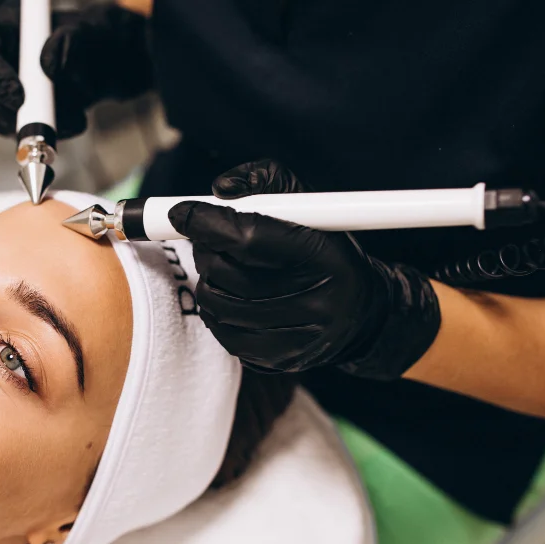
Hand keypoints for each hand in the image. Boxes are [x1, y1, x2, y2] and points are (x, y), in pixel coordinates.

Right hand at [0, 2, 153, 138]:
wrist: (102, 64)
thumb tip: (49, 65)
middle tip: (41, 118)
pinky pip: (19, 134)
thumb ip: (69, 42)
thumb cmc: (87, 38)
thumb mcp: (84, 32)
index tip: (18, 94)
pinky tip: (74, 123)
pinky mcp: (13, 117)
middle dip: (5, 109)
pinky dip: (46, 135)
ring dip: (31, 126)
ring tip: (72, 118)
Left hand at [168, 160, 441, 378]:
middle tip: (207, 239)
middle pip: (227, 273)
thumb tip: (221, 189)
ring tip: (221, 267)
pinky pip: (223, 332)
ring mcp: (297, 338)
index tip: (182, 212)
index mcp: (326, 256)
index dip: (208, 222)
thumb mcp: (312, 206)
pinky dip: (216, 311)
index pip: (250, 237)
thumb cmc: (328, 251)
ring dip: (208, 281)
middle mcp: (316, 302)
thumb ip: (268, 182)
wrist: (362, 315)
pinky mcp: (280, 361)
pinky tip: (230, 297)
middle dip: (206, 250)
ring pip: (218, 304)